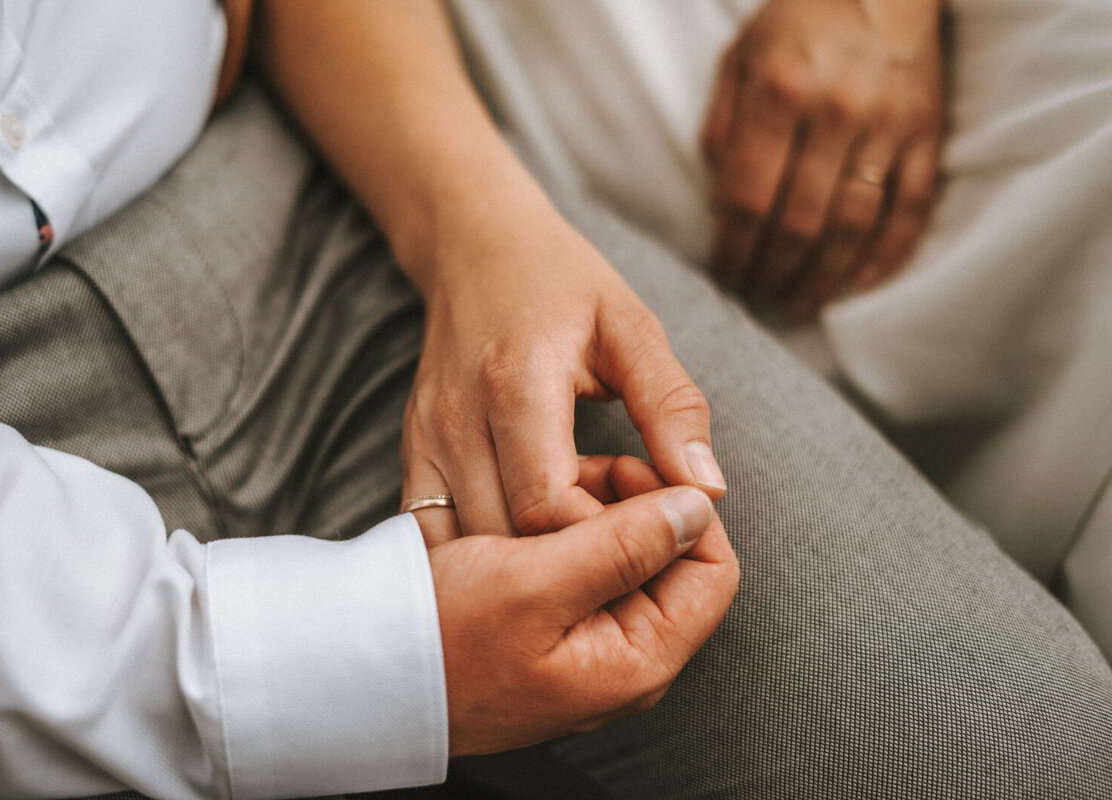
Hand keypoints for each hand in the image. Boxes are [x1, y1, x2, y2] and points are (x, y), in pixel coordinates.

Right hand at [402, 193, 725, 543]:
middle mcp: (456, 420)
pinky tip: (527, 544)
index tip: (652, 545)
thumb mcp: (632, 329)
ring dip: (526, 566)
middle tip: (625, 562)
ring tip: (581, 553)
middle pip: (505, 535)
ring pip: (467, 546)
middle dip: (569, 566)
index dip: (604, 543)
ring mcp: (425, 440)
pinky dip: (482, 554)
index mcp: (516, 383)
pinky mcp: (412, 453)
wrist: (477, 246)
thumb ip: (671, 407)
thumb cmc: (563, 283)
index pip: (549, 502)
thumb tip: (707, 489)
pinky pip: (436, 531)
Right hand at [418, 457, 738, 754]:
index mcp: (638, 659)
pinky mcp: (549, 629)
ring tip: (531, 503)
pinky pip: (577, 570)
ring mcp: (583, 646)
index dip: (680, 510)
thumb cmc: (439, 635)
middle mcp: (619, 659)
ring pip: (620, 558)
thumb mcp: (538, 583)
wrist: (357, 666)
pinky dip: (557, 538)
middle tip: (571, 477)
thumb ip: (628, 543)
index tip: (628, 470)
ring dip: (588, 517)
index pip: (713, 570)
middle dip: (629, 509)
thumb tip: (700, 504)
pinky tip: (513, 528)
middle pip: (668, 561)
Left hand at [701, 0, 944, 319]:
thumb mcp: (738, 59)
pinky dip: (885, 255)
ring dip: (821, 278)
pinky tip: (856, 284)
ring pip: (853, 226)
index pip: (747, 198)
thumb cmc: (797, 21)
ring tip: (797, 304)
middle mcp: (835, 111)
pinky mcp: (927, 131)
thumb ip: (722, 131)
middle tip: (756, 300)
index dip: (733, 251)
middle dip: (772, 274)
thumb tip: (720, 209)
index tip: (724, 277)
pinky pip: (911, 208)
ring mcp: (888, 124)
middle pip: (798, 223)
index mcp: (778, 91)